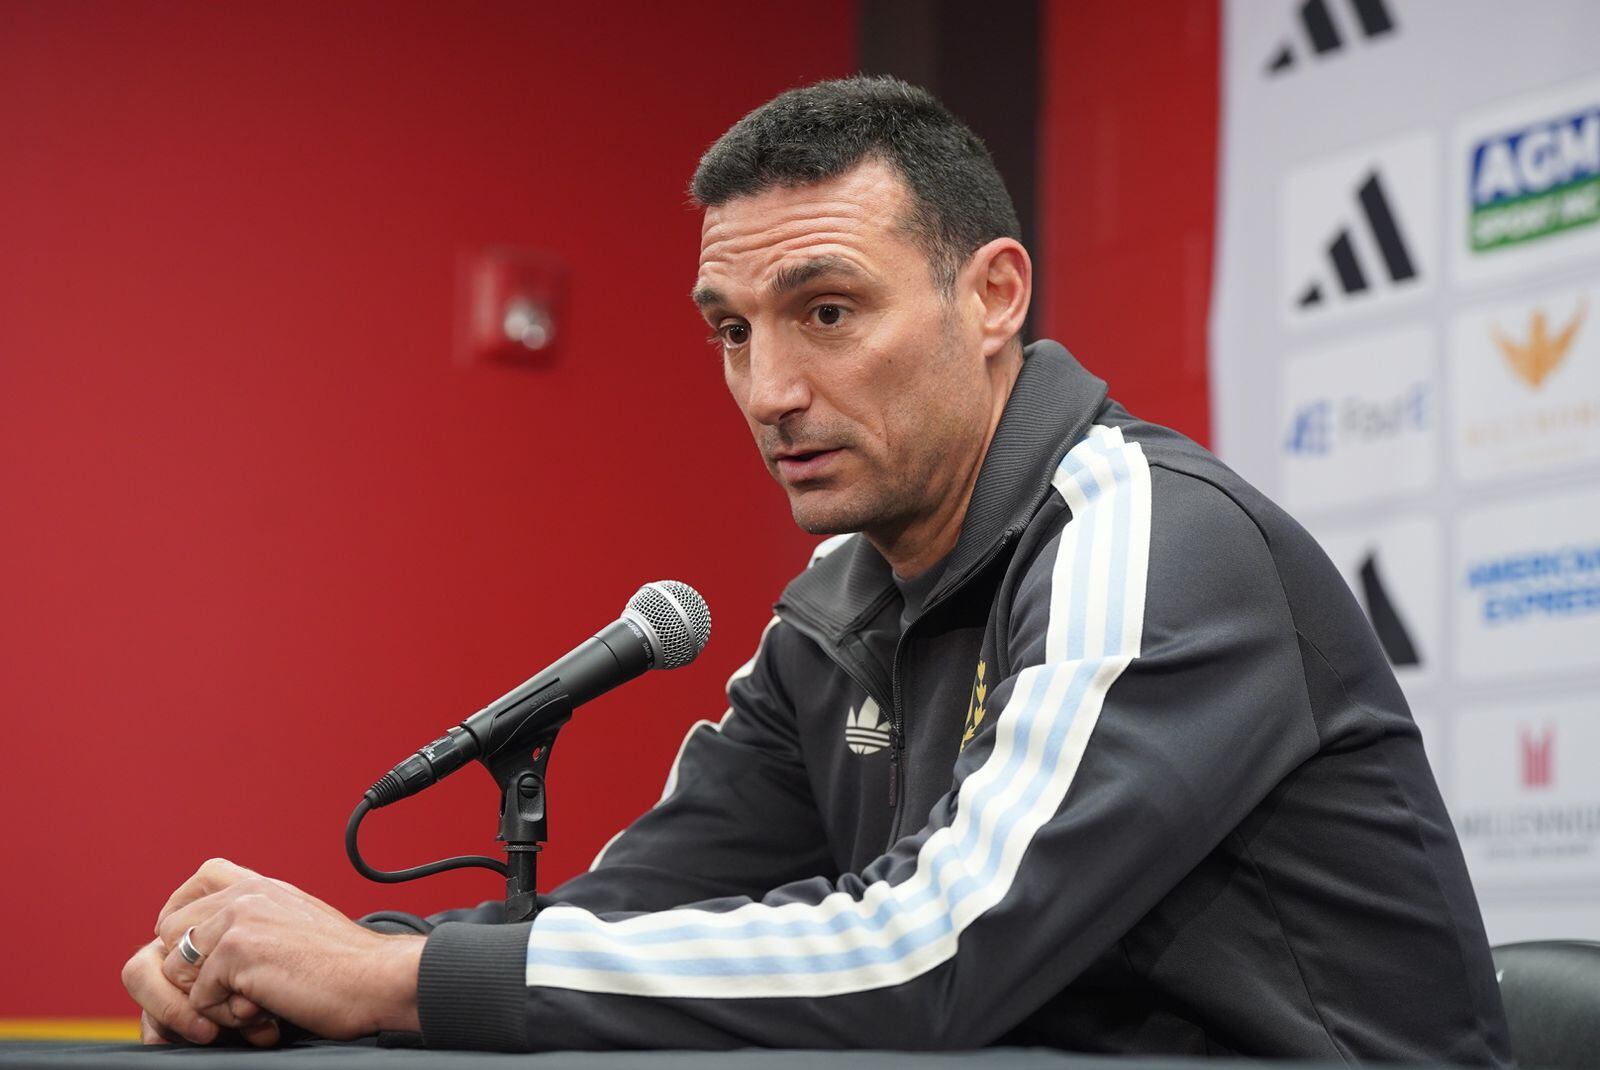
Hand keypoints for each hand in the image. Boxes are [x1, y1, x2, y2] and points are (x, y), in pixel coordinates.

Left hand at [130, 858, 424, 1042]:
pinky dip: (225, 1015)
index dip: (182, 912)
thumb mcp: (300, 923)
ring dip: (208, 996)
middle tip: (231, 990)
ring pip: (178, 968)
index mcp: (264, 886)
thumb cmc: (348, 965)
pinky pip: (197, 998)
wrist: (378, 978)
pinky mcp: (236, 953)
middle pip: (172, 930)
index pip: (200, 880)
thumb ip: (261, 919)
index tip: (189, 944)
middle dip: (191, 968)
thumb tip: (216, 942)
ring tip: (251, 1002)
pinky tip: (262, 1011)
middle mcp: (248, 895)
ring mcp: (239, 920)